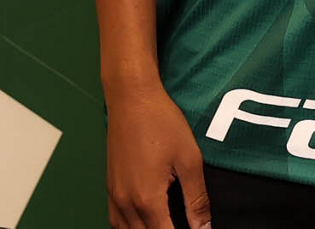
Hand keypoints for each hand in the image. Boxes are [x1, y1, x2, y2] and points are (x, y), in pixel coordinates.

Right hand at [104, 80, 209, 228]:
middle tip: (184, 225)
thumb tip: (204, 227)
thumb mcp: (189, 159)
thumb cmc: (161, 123)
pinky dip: (130, 227)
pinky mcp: (110, 188)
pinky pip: (116, 221)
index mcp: (147, 199)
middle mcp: (125, 203)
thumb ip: (196, 197)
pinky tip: (144, 221)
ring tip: (166, 224)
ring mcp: (114, 196)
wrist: (132, 99)